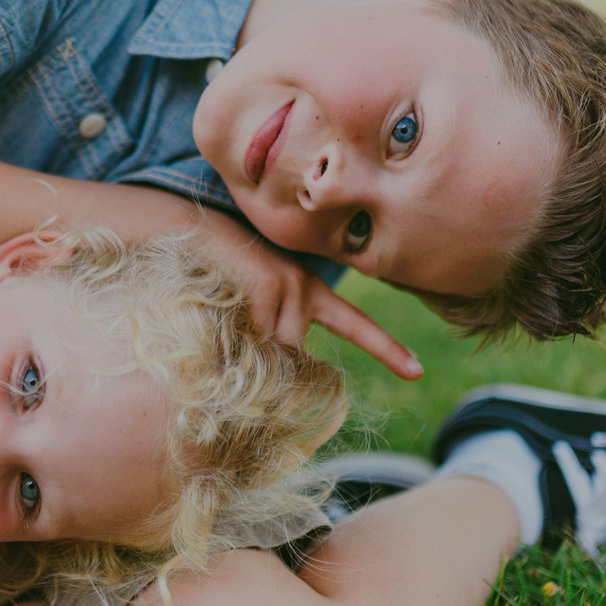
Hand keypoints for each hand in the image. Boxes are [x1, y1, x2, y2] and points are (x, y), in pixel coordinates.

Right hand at [196, 209, 422, 379]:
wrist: (186, 233)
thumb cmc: (214, 278)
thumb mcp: (250, 312)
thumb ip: (271, 340)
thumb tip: (284, 372)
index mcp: (309, 294)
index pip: (355, 325)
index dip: (387, 350)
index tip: (418, 372)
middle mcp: (307, 286)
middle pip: (298, 351)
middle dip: (267, 353)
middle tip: (238, 323)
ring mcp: (292, 282)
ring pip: (281, 345)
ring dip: (250, 341)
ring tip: (229, 309)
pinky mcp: (273, 282)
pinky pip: (261, 331)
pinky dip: (239, 329)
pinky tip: (226, 302)